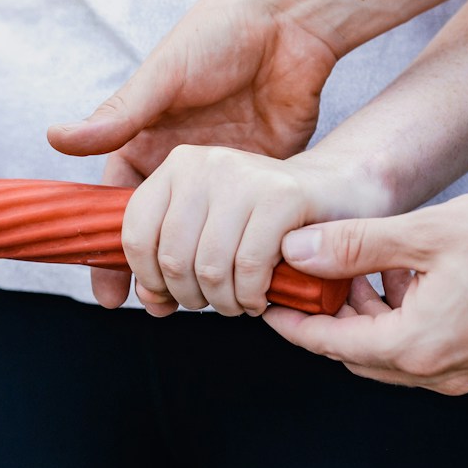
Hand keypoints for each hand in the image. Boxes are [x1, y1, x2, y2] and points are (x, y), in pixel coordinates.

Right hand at [46, 0, 340, 306]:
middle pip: (158, 231)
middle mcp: (179, 161)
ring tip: (190, 307)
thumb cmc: (220, 37)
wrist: (291, 22)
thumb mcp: (165, 75)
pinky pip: (243, 224)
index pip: (119, 206)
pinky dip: (237, 254)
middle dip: (150, 273)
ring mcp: (221, 173)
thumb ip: (119, 114)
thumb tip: (55, 139)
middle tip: (152, 309)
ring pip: (200, 236)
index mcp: (146, 138)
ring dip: (193, 271)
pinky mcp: (261, 175)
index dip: (111, 250)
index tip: (107, 291)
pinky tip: (235, 283)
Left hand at [100, 146, 388, 314]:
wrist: (333, 193)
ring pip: (209, 267)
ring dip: (222, 302)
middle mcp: (205, 163)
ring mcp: (244, 175)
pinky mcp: (282, 195)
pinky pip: (248, 267)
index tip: (168, 295)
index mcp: (177, 166)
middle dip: (189, 296)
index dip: (148, 277)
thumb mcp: (207, 228)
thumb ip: (165, 263)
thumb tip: (148, 301)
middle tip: (211, 303)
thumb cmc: (262, 219)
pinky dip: (250, 296)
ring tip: (236, 303)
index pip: (135, 233)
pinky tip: (257, 298)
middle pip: (172, 256)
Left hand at [263, 188, 467, 393]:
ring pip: (395, 351)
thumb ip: (357, 245)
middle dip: (332, 317)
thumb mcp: (428, 232)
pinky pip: (429, 347)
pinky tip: (412, 274)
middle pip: (360, 353)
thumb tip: (299, 251)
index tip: (269, 304)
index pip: (331, 345)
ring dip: (372, 314)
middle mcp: (442, 371)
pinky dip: (407, 317)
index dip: (294, 324)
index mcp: (418, 347)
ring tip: (366, 264)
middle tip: (314, 275)